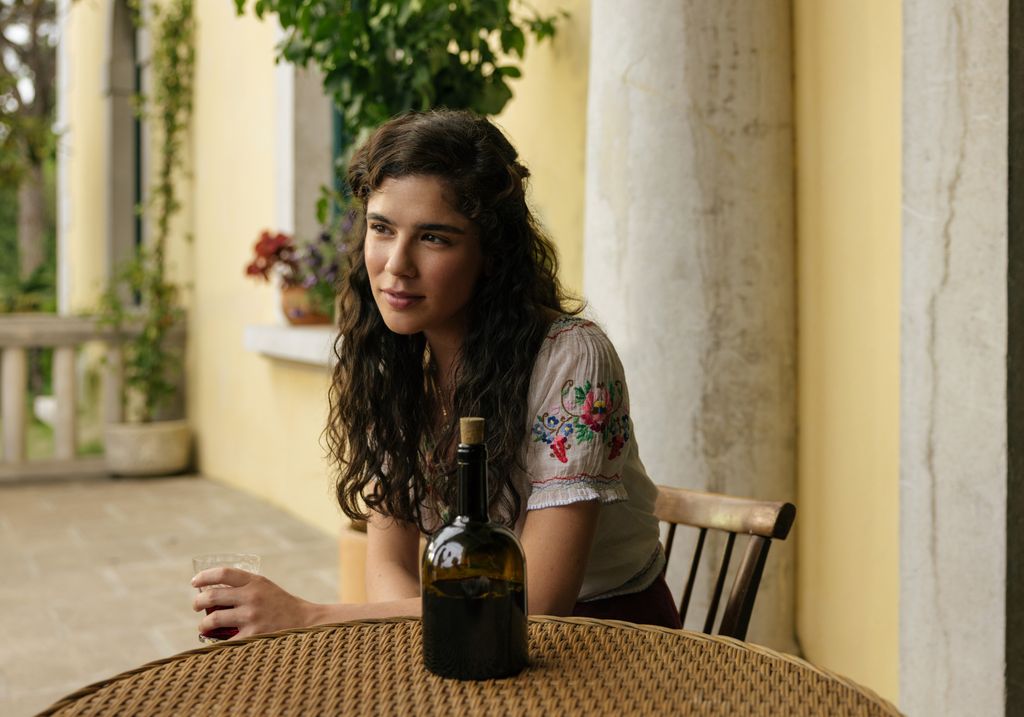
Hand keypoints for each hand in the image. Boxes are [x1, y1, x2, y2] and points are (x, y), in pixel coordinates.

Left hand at [192, 567, 318, 638]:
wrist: (305, 622)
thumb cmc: (281, 604)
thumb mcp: (265, 587)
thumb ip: (244, 586)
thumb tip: (212, 592)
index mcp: (255, 581)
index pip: (223, 573)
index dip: (204, 576)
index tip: (194, 582)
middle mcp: (252, 596)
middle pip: (212, 596)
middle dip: (198, 602)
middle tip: (196, 606)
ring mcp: (251, 616)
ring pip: (213, 619)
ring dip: (203, 624)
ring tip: (203, 626)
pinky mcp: (252, 635)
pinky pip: (225, 640)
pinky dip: (216, 642)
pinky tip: (214, 642)